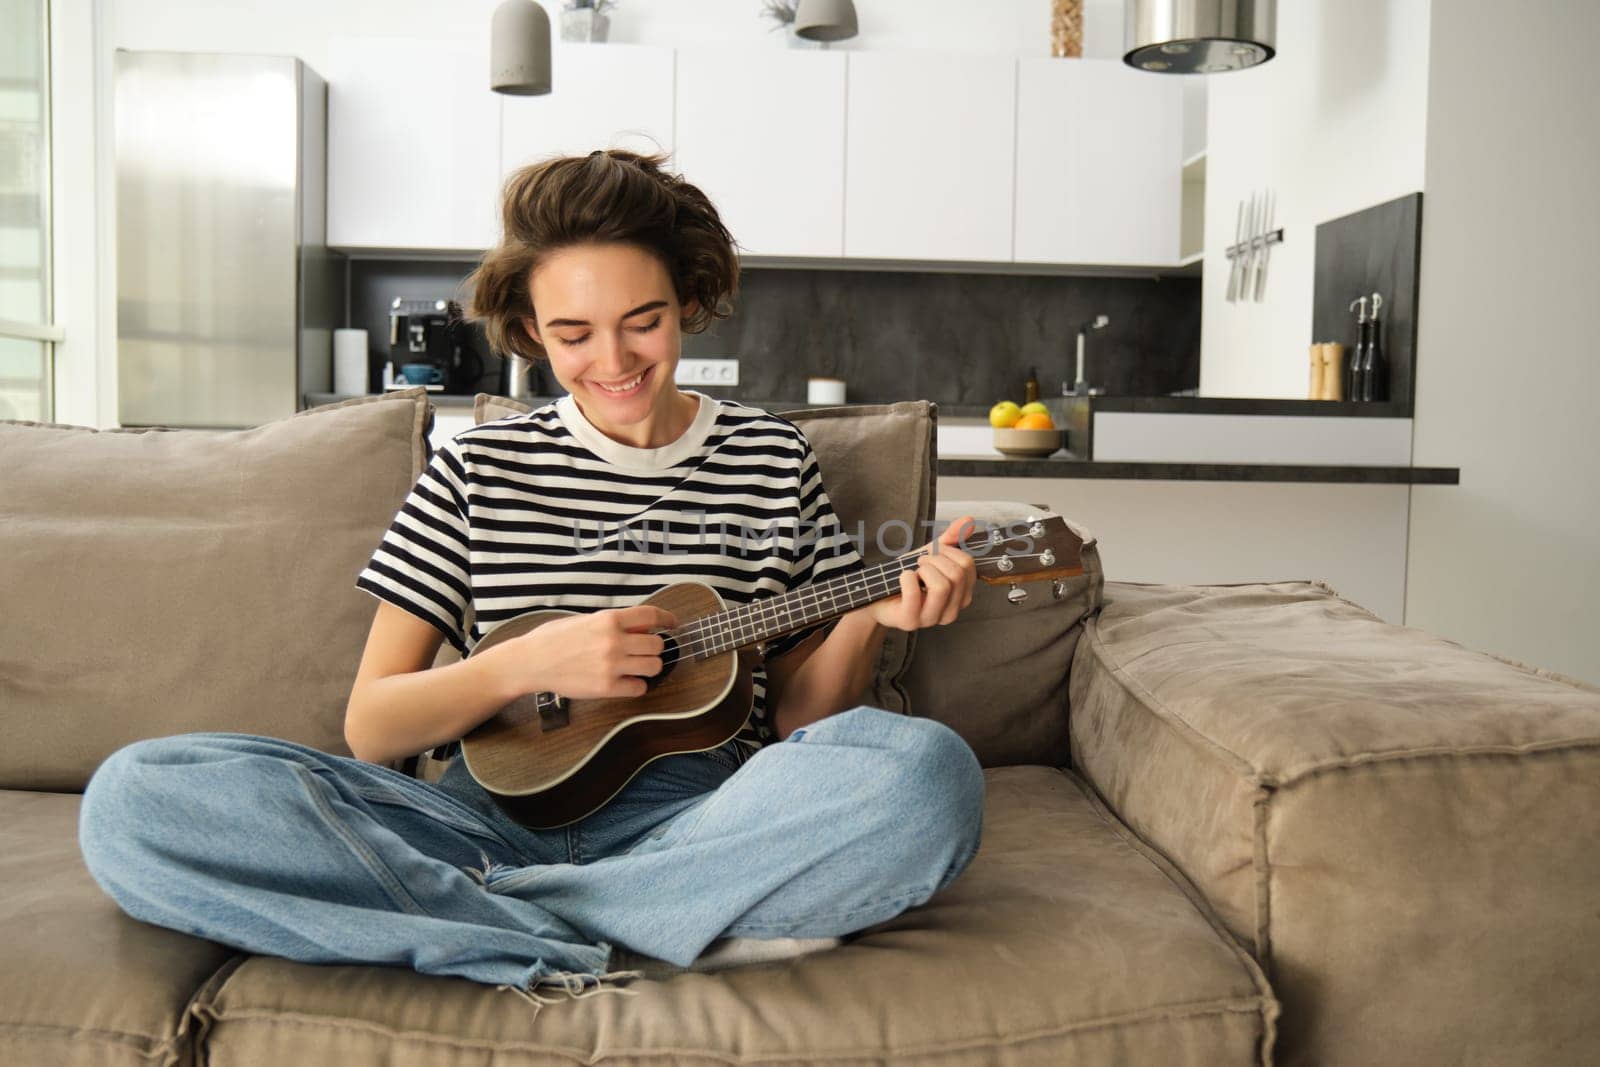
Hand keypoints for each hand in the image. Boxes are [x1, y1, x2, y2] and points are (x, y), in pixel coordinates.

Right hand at [490, 604, 677, 699]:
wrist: (531, 662)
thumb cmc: (554, 638)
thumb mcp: (584, 620)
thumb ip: (613, 623)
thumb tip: (641, 627)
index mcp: (608, 620)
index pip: (650, 616)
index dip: (667, 619)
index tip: (673, 623)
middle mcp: (613, 641)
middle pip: (658, 644)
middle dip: (654, 648)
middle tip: (644, 651)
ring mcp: (611, 666)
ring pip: (654, 667)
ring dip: (649, 667)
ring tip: (635, 667)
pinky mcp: (607, 688)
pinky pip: (640, 688)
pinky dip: (636, 685)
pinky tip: (625, 682)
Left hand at [863, 515, 976, 631]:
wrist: (880, 594)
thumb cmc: (909, 577)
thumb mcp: (932, 555)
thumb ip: (951, 538)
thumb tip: (968, 520)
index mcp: (961, 596)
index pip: (968, 566)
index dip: (948, 551)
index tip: (934, 554)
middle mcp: (951, 611)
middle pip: (957, 575)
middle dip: (935, 559)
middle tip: (920, 562)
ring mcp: (931, 619)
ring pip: (942, 586)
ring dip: (923, 569)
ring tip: (913, 571)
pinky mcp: (910, 621)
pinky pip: (914, 593)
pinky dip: (906, 578)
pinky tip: (903, 577)